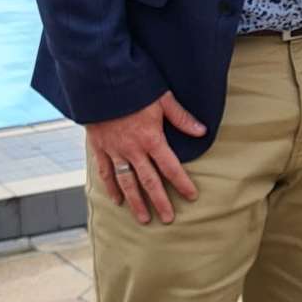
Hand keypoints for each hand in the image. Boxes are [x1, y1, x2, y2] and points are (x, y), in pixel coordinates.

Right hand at [86, 90, 205, 223]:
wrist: (102, 82)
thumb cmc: (135, 87)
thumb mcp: (163, 99)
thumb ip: (181, 117)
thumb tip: (202, 131)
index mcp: (151, 138)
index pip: (171, 167)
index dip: (182, 183)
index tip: (191, 196)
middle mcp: (133, 149)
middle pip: (149, 181)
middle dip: (160, 201)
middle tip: (168, 218)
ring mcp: (115, 151)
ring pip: (127, 183)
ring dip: (136, 202)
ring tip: (144, 219)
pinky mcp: (100, 148)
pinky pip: (106, 173)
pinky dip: (111, 188)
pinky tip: (117, 201)